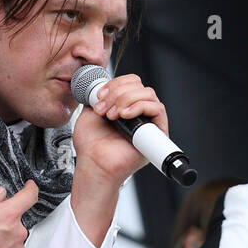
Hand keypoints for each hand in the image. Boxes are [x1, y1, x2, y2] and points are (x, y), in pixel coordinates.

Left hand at [70, 74, 168, 245]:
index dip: (116, 83)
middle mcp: (138, 114)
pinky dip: (139, 107)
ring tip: (112, 115)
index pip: (131, 82)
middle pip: (139, 85)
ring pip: (148, 94)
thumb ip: (99, 95)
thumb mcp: (90, 112)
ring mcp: (148, 123)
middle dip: (118, 92)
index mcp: (124, 107)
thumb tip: (103, 83)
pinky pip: (157, 109)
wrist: (94, 164)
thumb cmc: (91, 146)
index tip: (99, 95)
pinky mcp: (157, 133)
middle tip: (103, 109)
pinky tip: (124, 116)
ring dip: (126, 99)